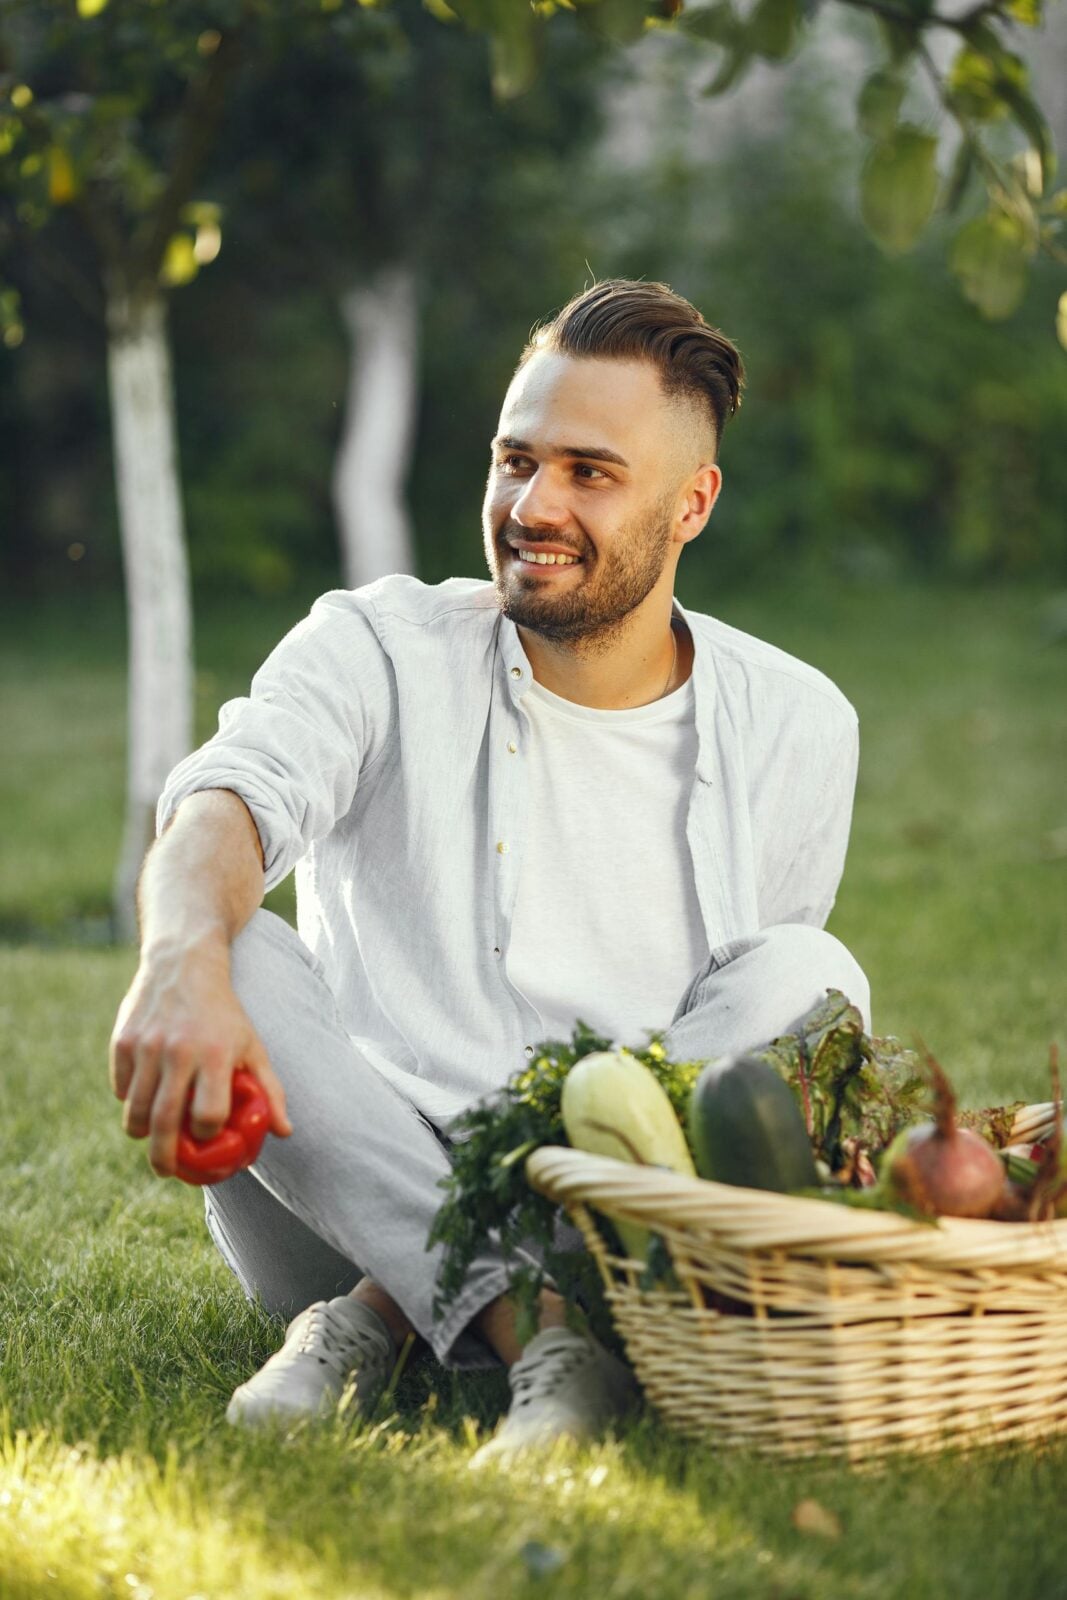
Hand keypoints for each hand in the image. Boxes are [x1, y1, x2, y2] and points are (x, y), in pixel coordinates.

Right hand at [109, 935, 291, 1178]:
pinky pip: (120, 1087)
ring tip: (151, 1138)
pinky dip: (128, 1100)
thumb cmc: (224, 1013)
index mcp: (215, 1054)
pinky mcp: (123, 1041)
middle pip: (165, 1122)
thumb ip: (270, 1090)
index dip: (209, 1133)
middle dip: (164, 1157)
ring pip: (135, 1111)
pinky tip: (141, 1097)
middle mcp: (179, 1051)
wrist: (184, 962)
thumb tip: (284, 1133)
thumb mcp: (253, 1045)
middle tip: (165, 1171)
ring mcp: (147, 1046)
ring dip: (142, 1133)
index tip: (209, 1136)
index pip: (209, 1114)